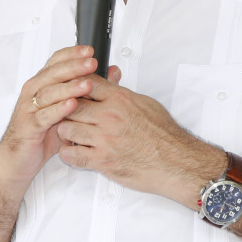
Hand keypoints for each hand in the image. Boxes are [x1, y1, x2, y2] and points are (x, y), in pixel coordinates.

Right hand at [0, 45, 100, 184]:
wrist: (19, 158)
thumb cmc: (43, 133)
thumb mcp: (71, 109)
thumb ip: (90, 89)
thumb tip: (113, 72)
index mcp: (43, 84)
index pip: (56, 62)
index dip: (72, 54)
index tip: (90, 51)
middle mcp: (34, 92)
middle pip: (53, 73)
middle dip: (74, 67)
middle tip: (92, 63)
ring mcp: (29, 108)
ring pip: (48, 92)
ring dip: (69, 87)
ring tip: (87, 84)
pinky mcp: (28, 126)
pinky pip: (43, 116)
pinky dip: (58, 110)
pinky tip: (71, 106)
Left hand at [54, 66, 223, 207]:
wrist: (176, 162)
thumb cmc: (165, 136)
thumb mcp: (145, 104)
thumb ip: (122, 92)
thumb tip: (111, 80)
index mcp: (120, 100)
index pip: (86, 83)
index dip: (75, 86)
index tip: (72, 91)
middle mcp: (110, 117)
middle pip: (70, 105)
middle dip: (66, 109)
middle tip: (68, 114)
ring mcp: (105, 140)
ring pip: (66, 129)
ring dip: (66, 132)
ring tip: (73, 133)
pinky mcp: (103, 161)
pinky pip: (72, 155)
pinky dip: (69, 153)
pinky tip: (75, 150)